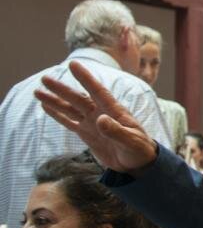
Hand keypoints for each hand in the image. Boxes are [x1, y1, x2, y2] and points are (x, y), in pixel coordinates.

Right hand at [34, 60, 156, 171]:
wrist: (138, 162)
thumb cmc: (139, 149)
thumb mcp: (131, 141)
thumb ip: (116, 131)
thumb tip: (101, 119)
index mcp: (114, 111)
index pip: (97, 91)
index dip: (86, 78)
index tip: (73, 65)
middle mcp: (101, 113)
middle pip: (78, 99)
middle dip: (62, 89)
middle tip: (45, 79)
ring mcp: (92, 122)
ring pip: (70, 108)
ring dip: (55, 100)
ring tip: (38, 91)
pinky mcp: (86, 133)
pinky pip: (69, 122)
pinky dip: (57, 114)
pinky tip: (46, 106)